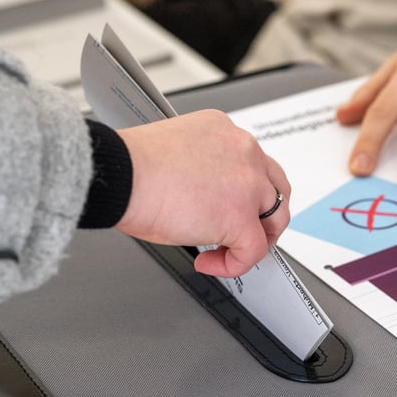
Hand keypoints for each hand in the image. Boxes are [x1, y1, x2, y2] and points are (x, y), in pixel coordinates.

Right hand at [113, 110, 289, 276]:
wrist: (121, 175)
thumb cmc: (131, 167)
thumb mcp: (176, 154)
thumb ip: (203, 171)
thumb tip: (202, 201)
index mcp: (225, 132)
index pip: (251, 164)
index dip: (244, 193)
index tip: (227, 207)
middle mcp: (242, 151)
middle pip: (274, 187)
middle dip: (263, 215)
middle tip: (244, 233)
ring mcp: (247, 182)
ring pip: (275, 218)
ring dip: (255, 239)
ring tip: (230, 252)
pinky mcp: (240, 215)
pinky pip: (254, 250)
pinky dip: (235, 264)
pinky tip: (211, 264)